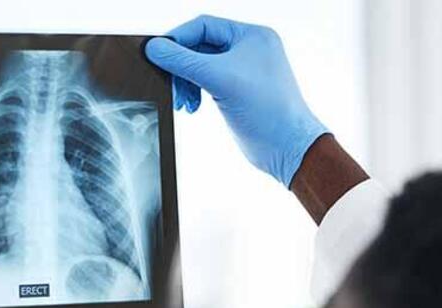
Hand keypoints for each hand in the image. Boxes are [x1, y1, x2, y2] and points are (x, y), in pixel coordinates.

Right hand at [146, 14, 328, 187]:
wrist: (286, 147)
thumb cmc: (267, 110)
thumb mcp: (219, 79)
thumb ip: (183, 61)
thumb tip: (155, 48)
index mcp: (251, 35)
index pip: (204, 25)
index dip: (179, 39)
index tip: (158, 55)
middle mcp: (249, 49)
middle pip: (200, 47)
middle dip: (182, 67)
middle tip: (169, 85)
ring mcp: (243, 71)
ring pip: (201, 67)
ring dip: (186, 83)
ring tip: (182, 102)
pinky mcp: (237, 92)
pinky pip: (207, 83)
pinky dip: (195, 93)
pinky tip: (192, 107)